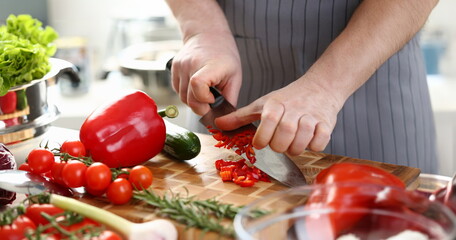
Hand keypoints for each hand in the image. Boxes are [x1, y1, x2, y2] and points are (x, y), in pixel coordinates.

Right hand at [170, 31, 241, 115]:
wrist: (207, 34)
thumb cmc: (224, 55)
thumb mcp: (235, 76)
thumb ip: (230, 98)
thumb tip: (225, 118)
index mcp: (209, 65)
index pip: (197, 86)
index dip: (205, 99)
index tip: (214, 97)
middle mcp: (191, 65)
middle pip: (189, 98)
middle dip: (201, 107)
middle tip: (211, 101)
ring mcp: (180, 66)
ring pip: (182, 98)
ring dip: (194, 101)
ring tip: (205, 92)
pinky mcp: (173, 68)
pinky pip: (178, 90)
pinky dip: (187, 94)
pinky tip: (196, 86)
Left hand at [215, 77, 343, 155]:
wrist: (320, 87)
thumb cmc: (288, 99)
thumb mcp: (262, 105)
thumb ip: (240, 117)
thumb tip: (218, 125)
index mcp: (276, 104)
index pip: (267, 123)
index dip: (262, 138)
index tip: (261, 142)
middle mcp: (294, 109)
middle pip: (284, 136)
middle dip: (279, 146)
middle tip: (279, 144)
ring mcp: (311, 116)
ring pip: (302, 141)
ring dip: (295, 148)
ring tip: (293, 143)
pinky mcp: (326, 123)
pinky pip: (320, 142)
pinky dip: (314, 146)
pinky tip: (309, 140)